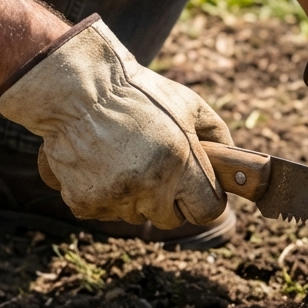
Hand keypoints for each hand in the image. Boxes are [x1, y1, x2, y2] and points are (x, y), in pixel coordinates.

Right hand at [0, 16, 231, 228]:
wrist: (76, 88)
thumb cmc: (138, 93)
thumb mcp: (189, 104)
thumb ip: (217, 135)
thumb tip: (232, 162)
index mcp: (180, 161)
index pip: (208, 211)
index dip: (204, 201)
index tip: (197, 190)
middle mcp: (149, 184)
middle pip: (170, 219)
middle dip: (168, 200)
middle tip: (155, 170)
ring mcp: (116, 196)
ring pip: (135, 216)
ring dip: (134, 197)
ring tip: (124, 159)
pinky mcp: (85, 202)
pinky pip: (104, 211)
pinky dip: (103, 194)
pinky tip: (100, 164)